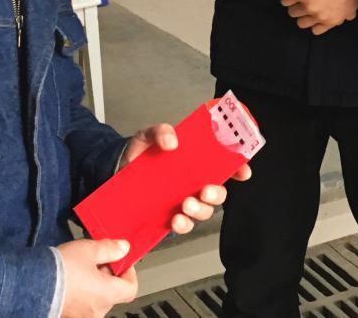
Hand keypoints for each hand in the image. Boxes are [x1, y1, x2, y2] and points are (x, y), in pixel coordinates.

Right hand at [57, 238, 137, 316]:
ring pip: (96, 299)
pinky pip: (81, 305)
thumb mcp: (89, 250)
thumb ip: (110, 249)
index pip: (131, 289)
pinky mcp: (68, 316)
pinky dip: (81, 293)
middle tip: (95, 260)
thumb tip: (124, 248)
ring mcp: (82, 317)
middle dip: (107, 276)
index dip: (129, 273)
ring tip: (79, 269)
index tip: (120, 262)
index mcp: (108, 295)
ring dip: (93, 285)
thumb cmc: (61, 269)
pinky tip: (69, 280)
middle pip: (112, 293)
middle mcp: (97, 311)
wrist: (31, 284)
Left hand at [120, 124, 251, 232]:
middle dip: (216, 195)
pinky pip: (183, 225)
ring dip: (199, 211)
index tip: (243, 172)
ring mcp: (182, 201)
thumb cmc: (138, 154)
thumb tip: (172, 140)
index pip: (223, 165)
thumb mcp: (147, 136)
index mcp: (194, 162)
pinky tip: (175, 220)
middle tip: (205, 191)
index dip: (238, 169)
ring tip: (185, 206)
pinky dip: (182, 225)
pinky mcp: (168, 216)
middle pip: (217, 193)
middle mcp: (192, 183)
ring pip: (203, 211)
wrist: (114, 172)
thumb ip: (159, 132)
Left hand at [281, 0, 357, 34]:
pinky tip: (320, 14)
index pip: (284, 0)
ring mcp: (321, 17)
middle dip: (296, 5)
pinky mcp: (332, 22)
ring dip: (305, 15)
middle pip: (292, 12)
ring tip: (312, 6)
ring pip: (302, 23)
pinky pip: (316, 30)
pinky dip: (317, 24)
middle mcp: (309, 8)